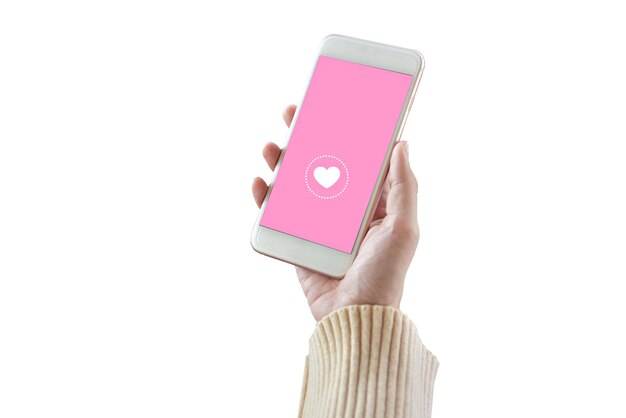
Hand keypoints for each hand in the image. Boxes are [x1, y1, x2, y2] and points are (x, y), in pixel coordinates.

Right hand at [252, 105, 419, 320]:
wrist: (354, 317)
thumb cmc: (384, 276)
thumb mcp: (403, 229)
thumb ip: (404, 186)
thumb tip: (402, 144)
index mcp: (373, 203)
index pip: (358, 159)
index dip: (346, 133)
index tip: (335, 106)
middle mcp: (345, 210)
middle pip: (322, 164)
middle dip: (307, 137)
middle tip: (295, 113)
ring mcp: (319, 224)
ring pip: (296, 183)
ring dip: (282, 161)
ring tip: (272, 146)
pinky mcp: (298, 240)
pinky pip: (277, 213)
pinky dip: (265, 197)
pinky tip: (260, 181)